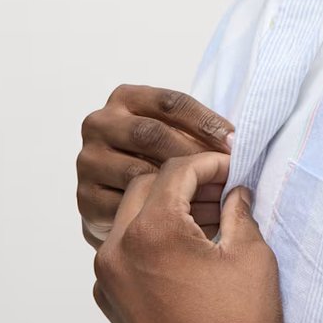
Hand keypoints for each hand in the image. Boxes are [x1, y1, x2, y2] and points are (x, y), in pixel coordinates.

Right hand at [77, 84, 234, 246]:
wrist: (118, 201)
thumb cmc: (156, 160)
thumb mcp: (176, 135)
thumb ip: (198, 133)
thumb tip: (236, 144)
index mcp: (126, 99)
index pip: (170, 103)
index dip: (206, 122)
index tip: (235, 143)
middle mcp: (100, 124)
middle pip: (150, 134)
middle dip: (193, 155)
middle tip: (226, 174)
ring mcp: (89, 161)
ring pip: (139, 172)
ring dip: (181, 189)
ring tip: (215, 201)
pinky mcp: (86, 198)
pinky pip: (127, 206)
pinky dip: (161, 215)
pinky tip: (189, 223)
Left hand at [92, 150, 287, 322]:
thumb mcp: (252, 258)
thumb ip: (240, 213)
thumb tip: (235, 193)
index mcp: (151, 231)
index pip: (176, 171)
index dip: (209, 163)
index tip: (234, 168)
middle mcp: (117, 251)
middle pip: (144, 188)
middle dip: (183, 182)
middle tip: (222, 191)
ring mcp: (108, 282)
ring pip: (130, 221)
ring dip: (165, 210)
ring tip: (209, 223)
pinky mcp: (112, 307)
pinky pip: (125, 255)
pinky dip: (152, 242)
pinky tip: (189, 257)